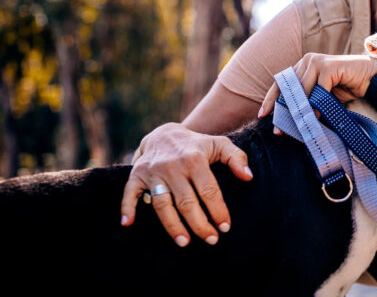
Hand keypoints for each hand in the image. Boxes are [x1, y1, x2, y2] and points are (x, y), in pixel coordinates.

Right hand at [120, 122, 252, 246]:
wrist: (165, 133)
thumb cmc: (197, 145)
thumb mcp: (220, 144)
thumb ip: (237, 158)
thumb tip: (248, 177)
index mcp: (195, 159)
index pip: (209, 190)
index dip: (218, 210)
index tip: (225, 227)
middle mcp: (173, 166)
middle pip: (187, 202)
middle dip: (199, 224)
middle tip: (211, 240)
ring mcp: (153, 171)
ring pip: (162, 204)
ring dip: (172, 225)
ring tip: (185, 242)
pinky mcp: (136, 175)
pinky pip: (129, 193)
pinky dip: (127, 208)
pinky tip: (128, 224)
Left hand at [258, 53, 376, 120]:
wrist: (370, 79)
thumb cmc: (345, 88)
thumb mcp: (321, 97)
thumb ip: (306, 103)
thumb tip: (288, 123)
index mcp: (302, 66)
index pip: (281, 83)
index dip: (271, 99)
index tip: (263, 115)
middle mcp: (307, 60)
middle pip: (289, 87)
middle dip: (284, 110)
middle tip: (279, 129)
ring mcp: (317, 61)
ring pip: (302, 89)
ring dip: (300, 110)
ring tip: (298, 126)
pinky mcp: (329, 66)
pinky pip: (318, 89)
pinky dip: (317, 104)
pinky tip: (316, 117)